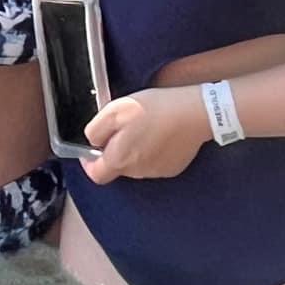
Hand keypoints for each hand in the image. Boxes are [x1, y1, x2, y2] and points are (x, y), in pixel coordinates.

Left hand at [83, 87, 208, 183]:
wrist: (194, 113)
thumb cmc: (155, 109)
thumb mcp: (115, 110)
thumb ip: (96, 130)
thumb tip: (91, 142)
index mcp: (120, 159)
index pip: (96, 174)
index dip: (89, 163)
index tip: (91, 149)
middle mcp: (136, 172)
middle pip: (116, 168)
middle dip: (115, 151)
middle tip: (123, 128)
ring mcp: (155, 172)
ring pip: (135, 165)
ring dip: (134, 150)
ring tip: (144, 127)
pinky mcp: (171, 168)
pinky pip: (154, 163)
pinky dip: (152, 152)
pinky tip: (159, 134)